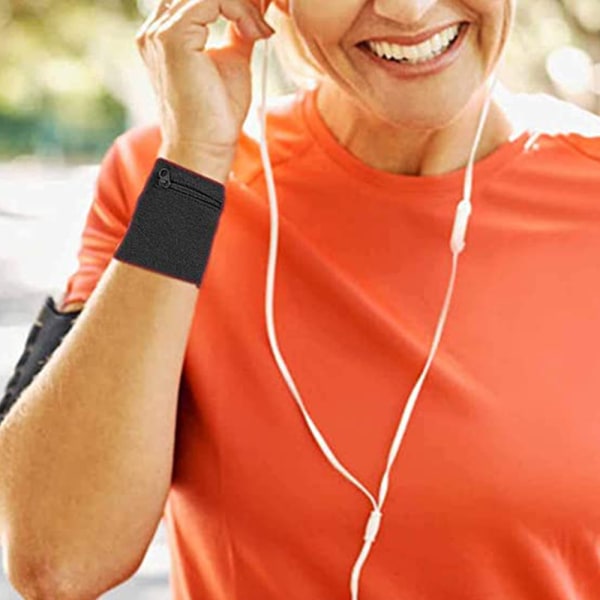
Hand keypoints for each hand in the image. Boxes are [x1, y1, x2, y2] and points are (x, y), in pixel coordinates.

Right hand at [136, 0, 273, 177]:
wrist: (206, 145)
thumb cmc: (217, 113)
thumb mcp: (232, 60)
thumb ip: (237, 29)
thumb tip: (253, 11)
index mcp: (164, 33)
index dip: (232, 2)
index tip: (260, 22)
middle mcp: (155, 28)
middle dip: (238, 1)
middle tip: (262, 18)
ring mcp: (159, 32)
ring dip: (241, 4)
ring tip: (260, 31)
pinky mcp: (172, 39)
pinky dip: (239, 10)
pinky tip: (254, 34)